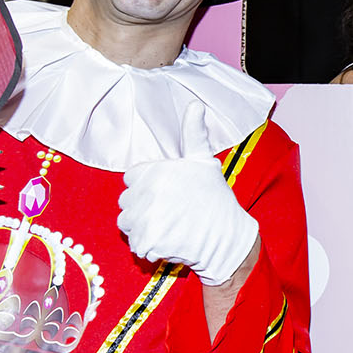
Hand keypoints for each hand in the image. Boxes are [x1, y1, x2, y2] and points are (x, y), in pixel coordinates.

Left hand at [118, 103, 258, 286]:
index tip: (165, 194)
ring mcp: (145, 218)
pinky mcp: (146, 240)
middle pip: (126, 202)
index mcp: (155, 170)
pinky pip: (135, 244)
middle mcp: (146, 192)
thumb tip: (195, 106)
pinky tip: (167, 241)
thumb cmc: (216, 199)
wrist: (227, 237)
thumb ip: (193, 133)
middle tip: (169, 213)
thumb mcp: (204, 161)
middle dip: (142, 208)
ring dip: (142, 228)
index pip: (131, 178)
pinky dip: (148, 247)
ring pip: (127, 223)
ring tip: (167, 227)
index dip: (147, 186)